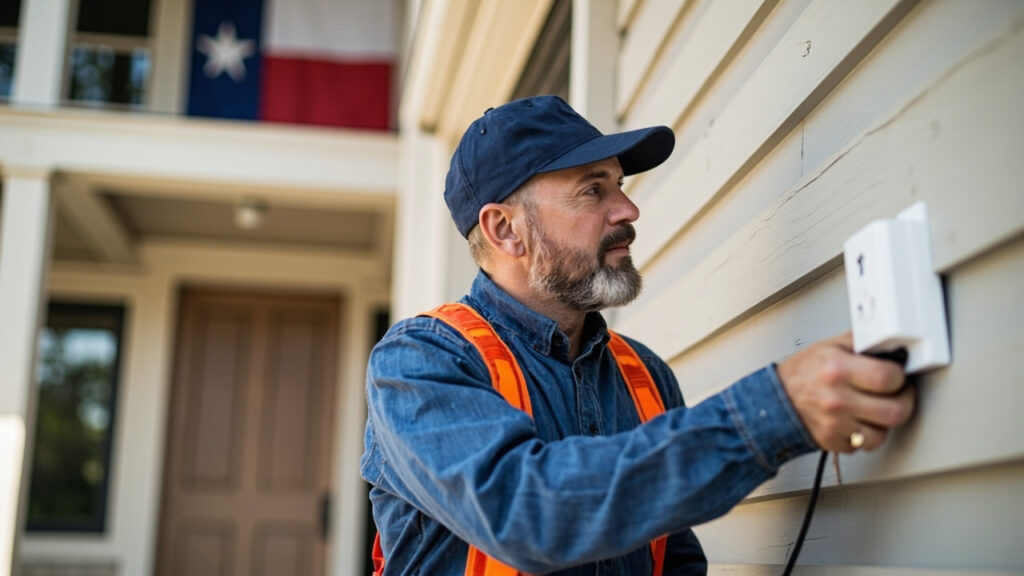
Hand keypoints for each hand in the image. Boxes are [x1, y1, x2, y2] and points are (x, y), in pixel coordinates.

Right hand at [776, 333, 915, 452]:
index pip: (890, 377)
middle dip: (903, 402)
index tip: (897, 376)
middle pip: (895, 411)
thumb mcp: (830, 346)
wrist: (775, 399)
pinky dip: (865, 435)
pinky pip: (864, 445)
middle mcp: (836, 399)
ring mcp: (835, 424)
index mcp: (837, 369)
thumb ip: (862, 341)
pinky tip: (857, 421)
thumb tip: (891, 341)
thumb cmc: (802, 372)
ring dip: (883, 423)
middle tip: (898, 395)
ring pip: (883, 434)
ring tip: (875, 410)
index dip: (900, 377)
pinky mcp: (832, 441)